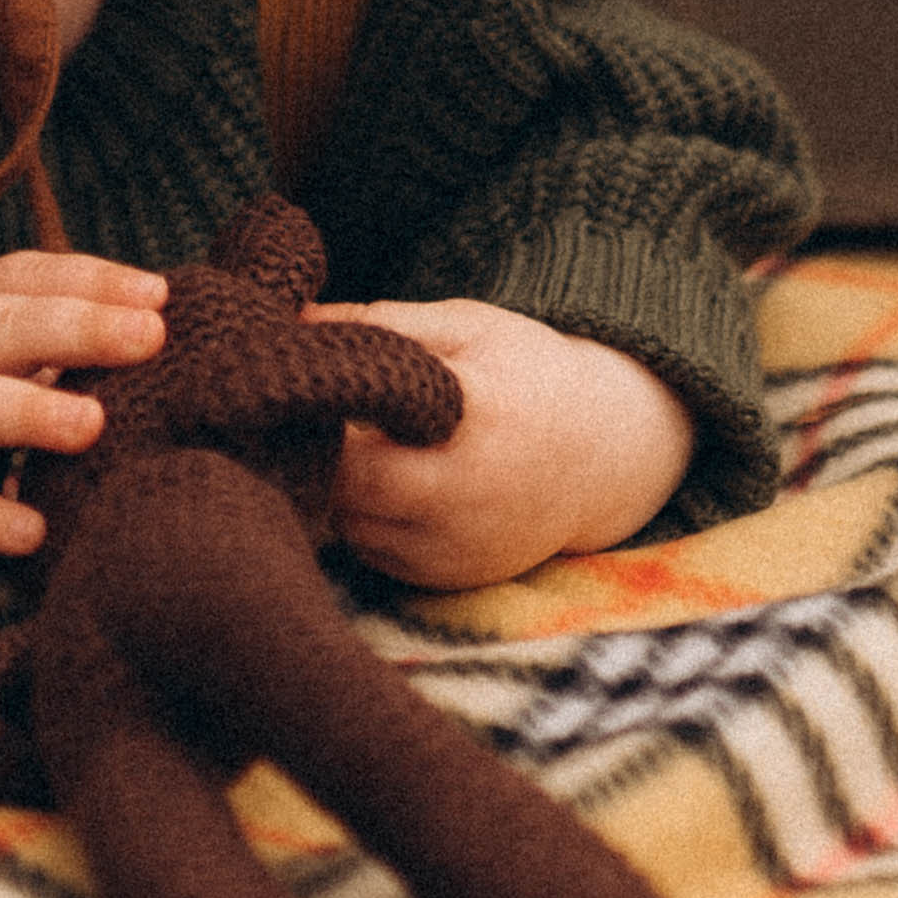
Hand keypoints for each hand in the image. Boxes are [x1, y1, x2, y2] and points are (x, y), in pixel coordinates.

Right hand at [0, 250, 165, 555]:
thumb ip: (52, 326)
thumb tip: (162, 320)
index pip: (29, 277)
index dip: (93, 280)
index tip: (159, 295)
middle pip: (4, 327)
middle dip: (79, 328)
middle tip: (150, 335)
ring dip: (30, 412)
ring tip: (92, 425)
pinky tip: (34, 530)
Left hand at [302, 297, 694, 588]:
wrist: (604, 454)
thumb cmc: (527, 373)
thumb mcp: (466, 327)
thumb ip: (380, 322)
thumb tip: (293, 319)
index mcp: (472, 420)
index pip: (359, 441)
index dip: (316, 417)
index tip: (299, 386)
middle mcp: (467, 497)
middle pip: (346, 492)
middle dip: (315, 454)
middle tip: (303, 414)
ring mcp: (458, 548)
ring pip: (351, 527)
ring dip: (333, 489)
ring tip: (344, 441)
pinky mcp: (451, 578)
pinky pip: (375, 553)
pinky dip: (362, 520)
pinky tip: (377, 479)